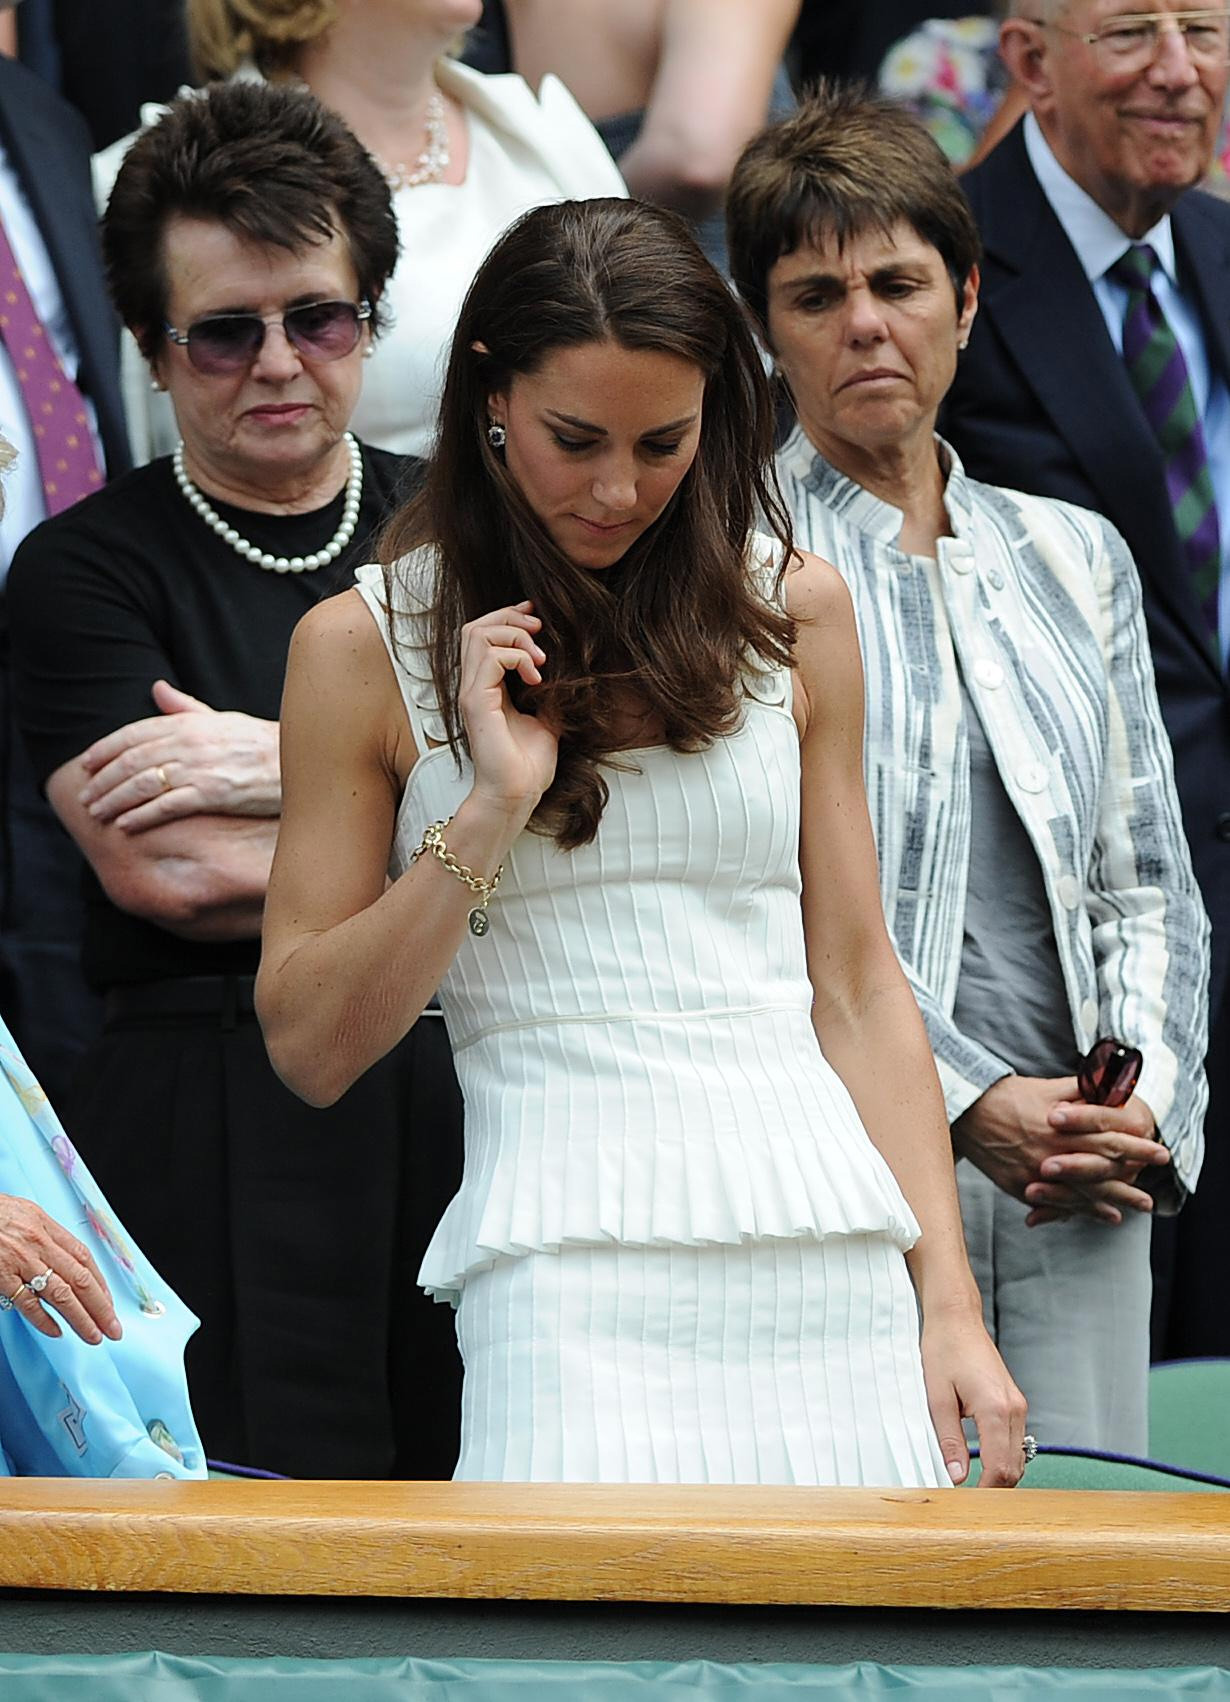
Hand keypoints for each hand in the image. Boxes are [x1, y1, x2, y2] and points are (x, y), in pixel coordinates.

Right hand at [0, 1194, 121, 1343]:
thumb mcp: (23, 1213)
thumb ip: (43, 1235)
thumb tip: (64, 1257)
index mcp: (46, 1226)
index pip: (84, 1258)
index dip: (101, 1282)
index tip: (110, 1303)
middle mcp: (39, 1243)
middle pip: (80, 1279)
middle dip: (101, 1307)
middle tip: (113, 1329)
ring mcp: (21, 1260)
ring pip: (61, 1294)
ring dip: (81, 1318)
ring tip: (93, 1336)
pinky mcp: (1, 1275)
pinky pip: (27, 1302)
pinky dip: (43, 1319)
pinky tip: (56, 1331)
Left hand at [78, 679, 280, 831]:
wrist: (302, 763)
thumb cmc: (262, 744)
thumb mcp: (223, 719)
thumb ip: (185, 708)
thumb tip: (156, 689)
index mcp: (190, 723)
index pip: (134, 733)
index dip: (105, 749)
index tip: (86, 764)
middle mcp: (191, 743)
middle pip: (132, 760)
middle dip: (102, 780)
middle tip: (86, 797)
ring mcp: (201, 768)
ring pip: (143, 783)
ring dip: (114, 800)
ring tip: (98, 813)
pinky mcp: (214, 794)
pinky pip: (167, 806)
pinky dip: (142, 816)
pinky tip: (126, 826)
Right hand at [459, 603, 558, 816]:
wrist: (516, 795)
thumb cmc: (527, 766)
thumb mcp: (546, 719)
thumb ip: (547, 693)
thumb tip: (567, 673)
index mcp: (486, 687)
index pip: (482, 635)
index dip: (509, 618)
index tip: (538, 620)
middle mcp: (473, 686)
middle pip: (475, 626)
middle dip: (510, 617)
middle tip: (539, 630)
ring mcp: (471, 692)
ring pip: (477, 634)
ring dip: (515, 635)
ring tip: (539, 659)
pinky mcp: (476, 702)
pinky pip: (491, 657)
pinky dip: (517, 657)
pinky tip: (535, 677)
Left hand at [921, 1303, 1028, 1486]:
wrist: (956, 1319)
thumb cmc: (943, 1350)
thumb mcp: (936, 1398)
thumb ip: (949, 1440)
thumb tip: (956, 1478)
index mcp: (996, 1409)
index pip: (1000, 1467)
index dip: (986, 1493)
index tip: (968, 1507)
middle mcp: (1015, 1409)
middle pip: (1014, 1466)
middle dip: (995, 1489)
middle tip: (968, 1503)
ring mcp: (1018, 1405)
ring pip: (1018, 1455)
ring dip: (1000, 1473)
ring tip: (973, 1486)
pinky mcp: (1015, 1402)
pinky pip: (1015, 1439)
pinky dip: (1003, 1456)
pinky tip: (982, 1462)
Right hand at [953, 1075, 1166, 1225]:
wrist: (966, 1113)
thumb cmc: (1008, 1096)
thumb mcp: (1045, 1087)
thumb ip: (1080, 1090)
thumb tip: (1111, 1087)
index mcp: (1061, 1125)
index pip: (1108, 1138)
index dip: (1137, 1146)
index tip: (1160, 1153)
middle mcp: (1052, 1152)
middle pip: (1101, 1171)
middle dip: (1131, 1183)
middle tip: (1154, 1195)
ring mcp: (1037, 1173)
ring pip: (1082, 1193)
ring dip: (1113, 1202)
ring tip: (1138, 1207)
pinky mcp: (1021, 1187)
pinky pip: (1057, 1203)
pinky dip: (1082, 1211)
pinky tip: (1103, 1214)